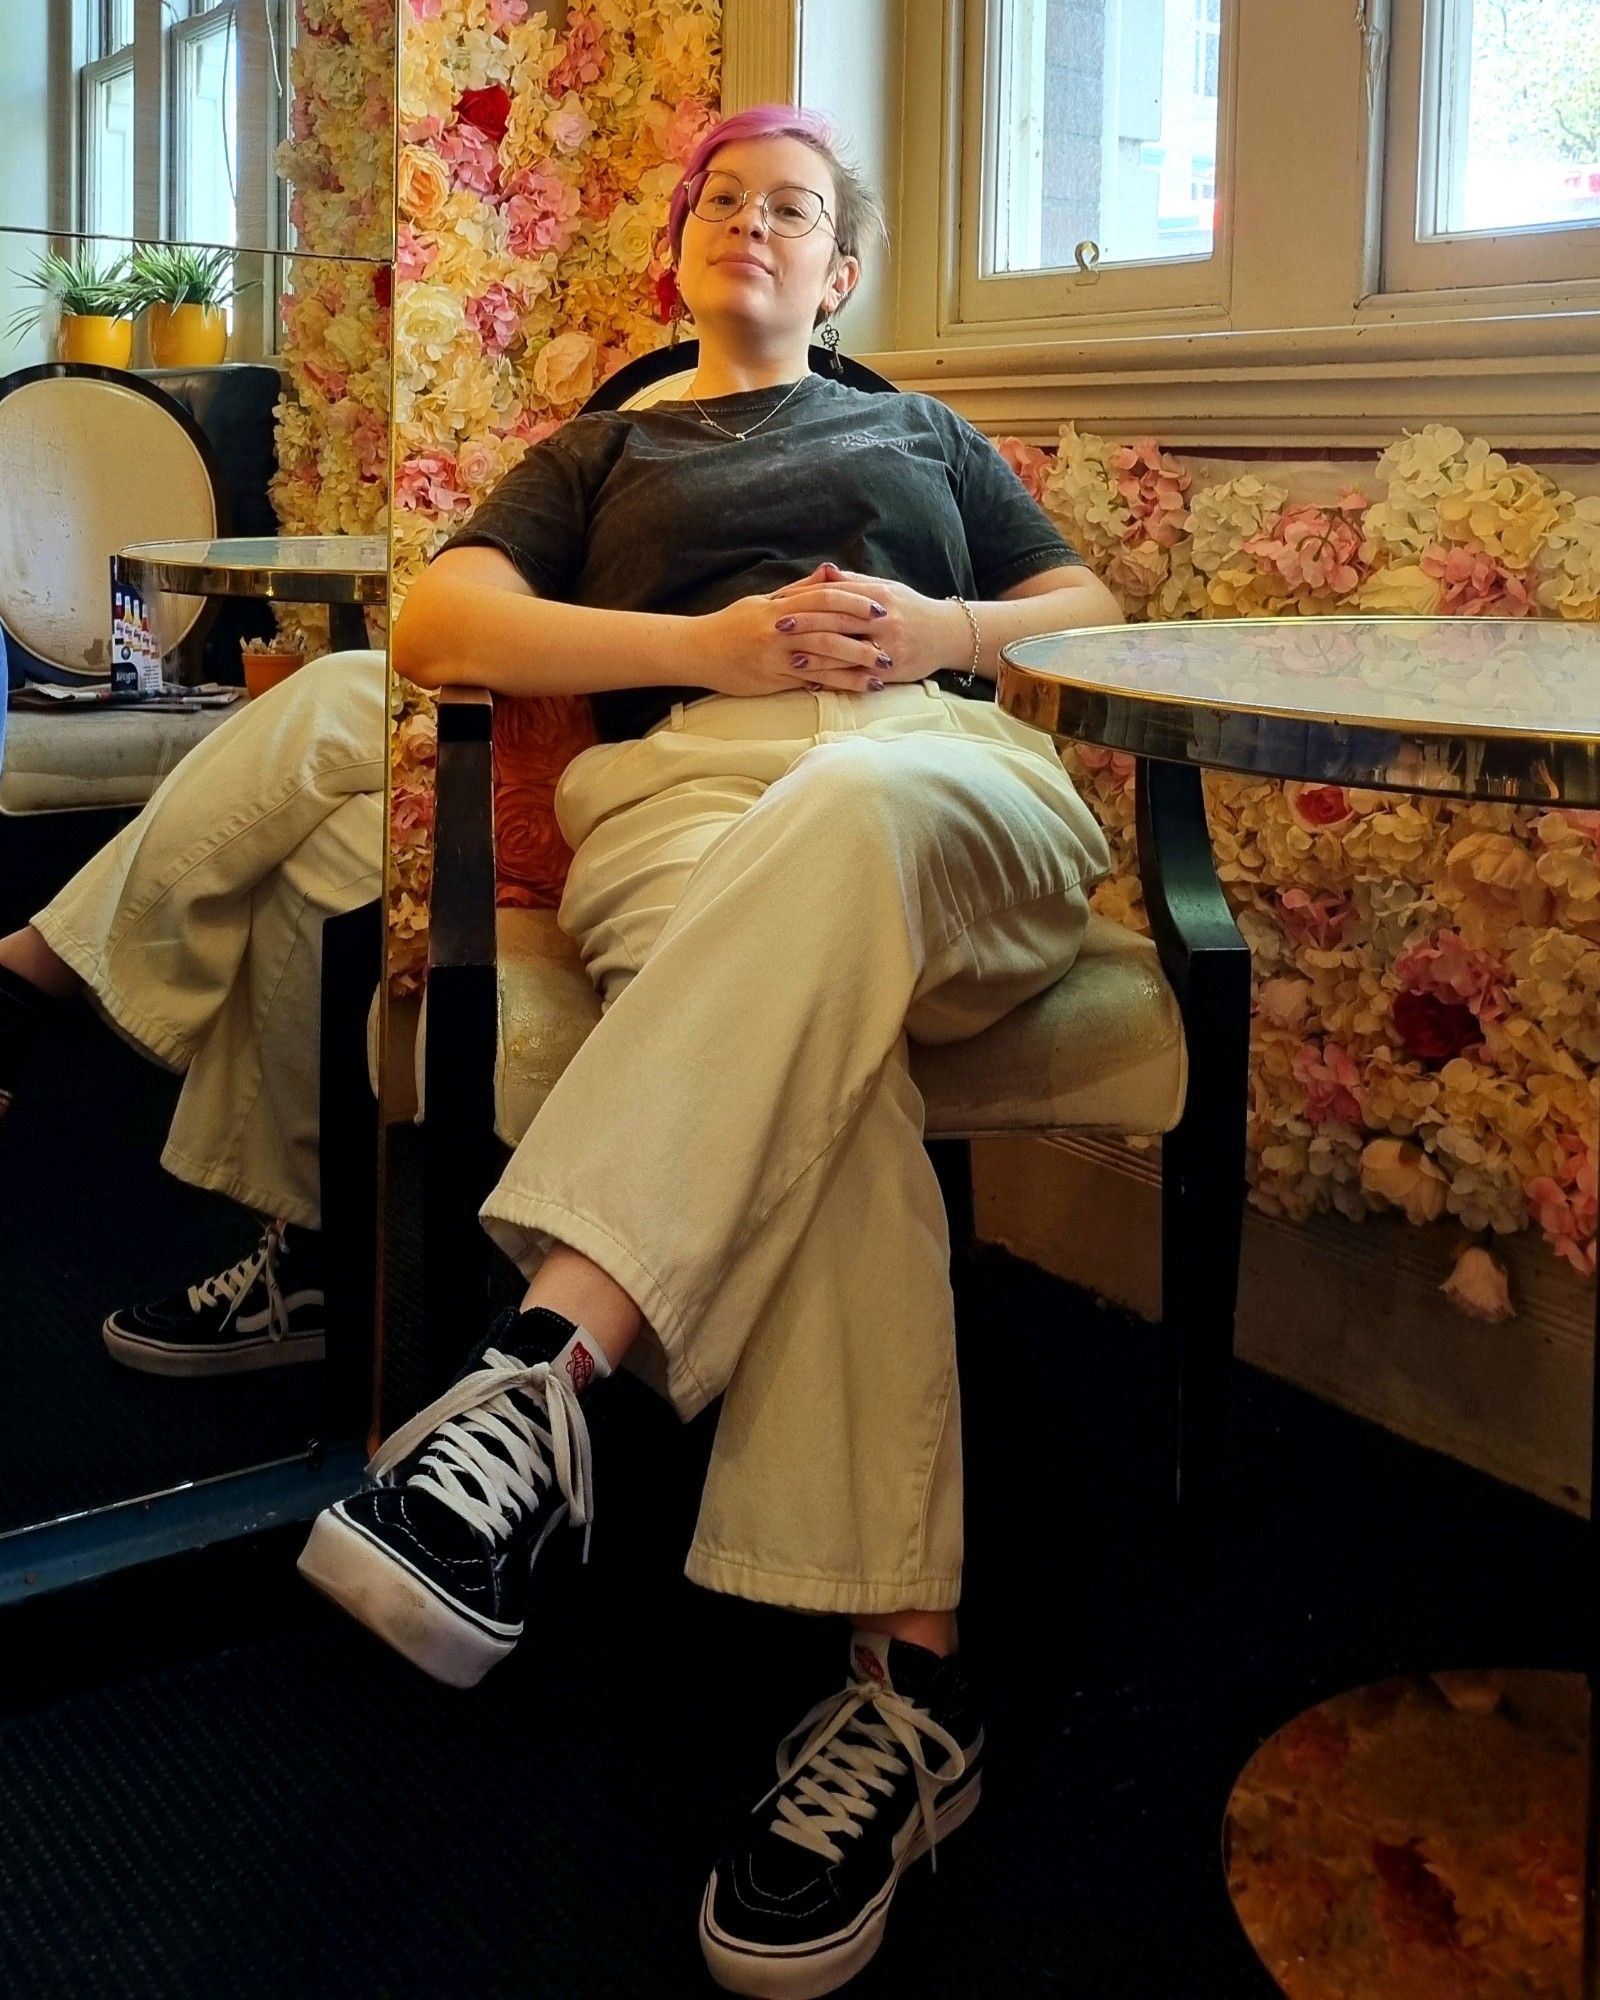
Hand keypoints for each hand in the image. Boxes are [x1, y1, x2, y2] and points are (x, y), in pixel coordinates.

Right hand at [698, 563, 898, 697]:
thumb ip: (799, 589)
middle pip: (829, 626)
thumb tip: (830, 572)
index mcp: (779, 605)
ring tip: (882, 668)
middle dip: (863, 633)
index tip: (880, 607)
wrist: (698, 650)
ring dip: (856, 662)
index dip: (855, 601)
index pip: (824, 598)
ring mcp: (776, 654)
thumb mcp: (763, 601)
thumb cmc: (732, 624)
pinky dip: (836, 682)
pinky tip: (856, 686)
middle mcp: (779, 627)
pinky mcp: (773, 678)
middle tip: (891, 640)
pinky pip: (810, 680)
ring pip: (823, 655)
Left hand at [769, 563, 968, 687]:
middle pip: (838, 620)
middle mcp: (884, 619)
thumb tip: (823, 571)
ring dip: (817, 655)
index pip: (838, 593)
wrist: (947, 634)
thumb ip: (854, 582)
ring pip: (847, 651)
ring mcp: (889, 646)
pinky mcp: (891, 670)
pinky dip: (835, 679)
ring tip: (791, 657)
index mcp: (879, 595)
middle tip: (778, 627)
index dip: (808, 596)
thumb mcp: (886, 588)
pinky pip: (858, 675)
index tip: (782, 599)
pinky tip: (814, 681)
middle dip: (807, 623)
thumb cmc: (910, 609)